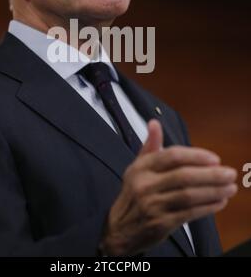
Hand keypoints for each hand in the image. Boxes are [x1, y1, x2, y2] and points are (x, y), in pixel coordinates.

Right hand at [101, 119, 236, 255]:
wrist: (119, 228)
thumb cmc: (134, 193)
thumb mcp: (137, 167)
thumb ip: (150, 145)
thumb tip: (154, 122)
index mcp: (141, 167)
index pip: (172, 156)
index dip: (196, 156)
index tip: (215, 158)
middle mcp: (145, 185)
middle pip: (183, 176)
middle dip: (210, 174)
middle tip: (230, 173)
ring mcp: (153, 205)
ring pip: (189, 196)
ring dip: (213, 191)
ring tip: (230, 187)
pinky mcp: (161, 223)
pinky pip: (189, 214)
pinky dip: (207, 207)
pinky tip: (219, 202)